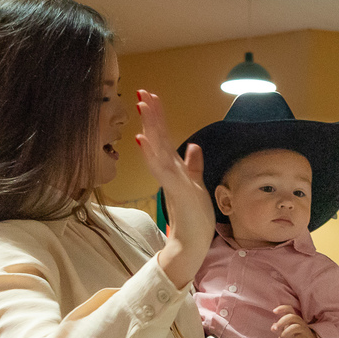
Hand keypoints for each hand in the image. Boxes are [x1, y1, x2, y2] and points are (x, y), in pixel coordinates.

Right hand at [134, 90, 213, 287]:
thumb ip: (193, 166)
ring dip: (150, 127)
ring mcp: (170, 181)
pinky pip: (162, 170)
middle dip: (151, 115)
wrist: (191, 244)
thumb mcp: (196, 185)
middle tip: (141, 92)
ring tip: (141, 106)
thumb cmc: (194, 219)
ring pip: (157, 148)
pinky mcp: (175, 191)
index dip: (158, 118)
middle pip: (158, 138)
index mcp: (174, 169)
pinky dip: (152, 154)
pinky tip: (143, 140)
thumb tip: (193, 147)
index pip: (164, 138)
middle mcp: (169, 172)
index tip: (151, 97)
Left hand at [271, 305, 319, 337]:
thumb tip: (272, 327)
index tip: (274, 311)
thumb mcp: (286, 331)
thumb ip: (279, 329)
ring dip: (284, 333)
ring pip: (295, 327)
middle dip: (281, 322)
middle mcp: (300, 322)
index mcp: (294, 318)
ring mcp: (304, 330)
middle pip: (291, 317)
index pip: (289, 309)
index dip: (282, 308)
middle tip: (275, 329)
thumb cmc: (296, 335)